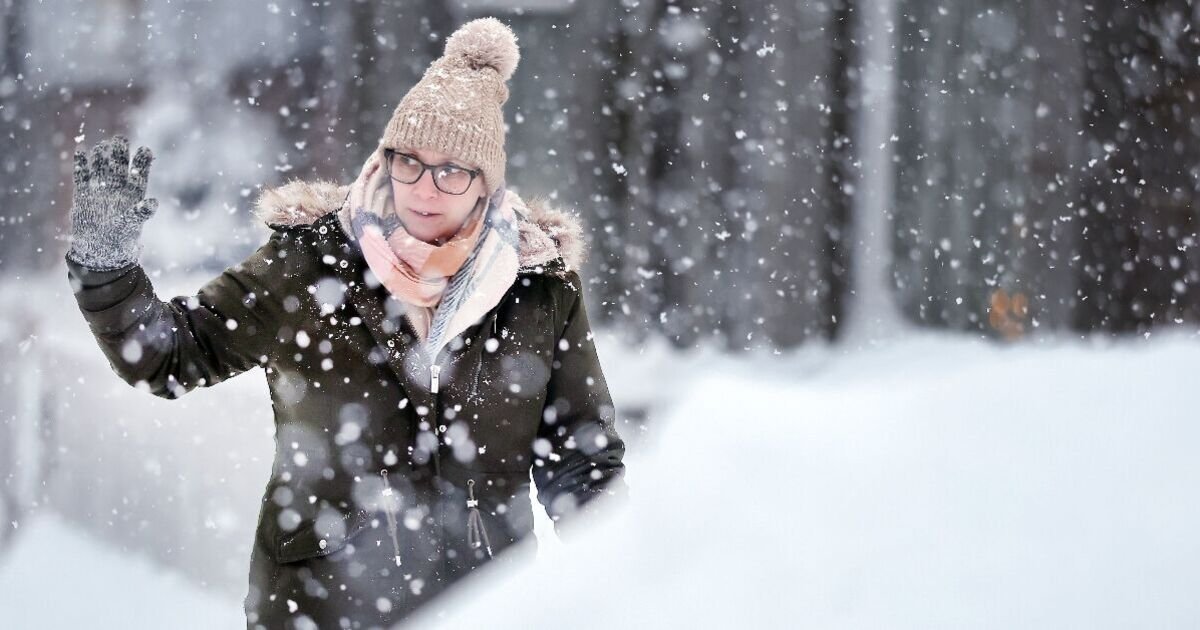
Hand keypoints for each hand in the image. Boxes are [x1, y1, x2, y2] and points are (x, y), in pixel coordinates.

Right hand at [66, 135, 157, 270]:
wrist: (99, 251)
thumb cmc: (120, 240)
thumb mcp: (132, 225)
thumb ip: (141, 213)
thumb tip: (153, 203)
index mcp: (133, 195)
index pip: (139, 174)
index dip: (142, 162)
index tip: (145, 149)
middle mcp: (117, 190)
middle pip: (119, 167)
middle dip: (120, 153)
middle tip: (120, 140)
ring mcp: (100, 190)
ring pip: (101, 168)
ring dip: (101, 156)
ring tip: (103, 145)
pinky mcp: (84, 194)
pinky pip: (82, 176)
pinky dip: (81, 165)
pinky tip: (81, 150)